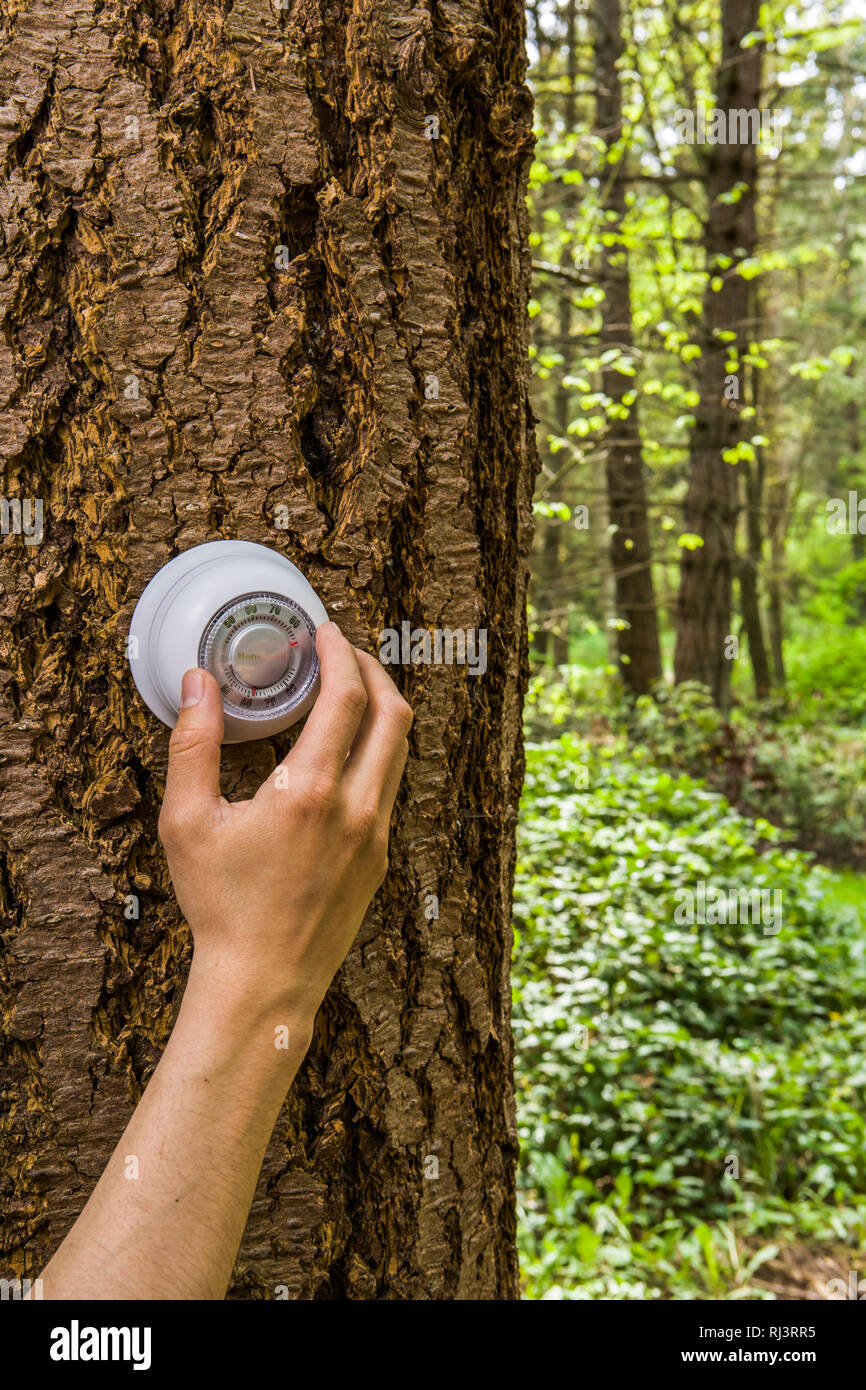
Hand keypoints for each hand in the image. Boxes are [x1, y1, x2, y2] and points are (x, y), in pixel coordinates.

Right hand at [157, 621, 411, 1036]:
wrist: (264, 984)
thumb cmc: (221, 908)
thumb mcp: (187, 823)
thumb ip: (193, 744)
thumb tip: (197, 682)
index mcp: (309, 791)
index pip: (348, 697)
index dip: (341, 653)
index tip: (326, 633)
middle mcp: (355, 808)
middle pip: (394, 714)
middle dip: (373, 670)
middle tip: (344, 651)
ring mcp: (376, 835)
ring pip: (400, 751)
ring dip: (381, 711)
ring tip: (347, 693)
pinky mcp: (381, 859)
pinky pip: (390, 787)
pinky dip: (376, 752)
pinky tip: (343, 753)